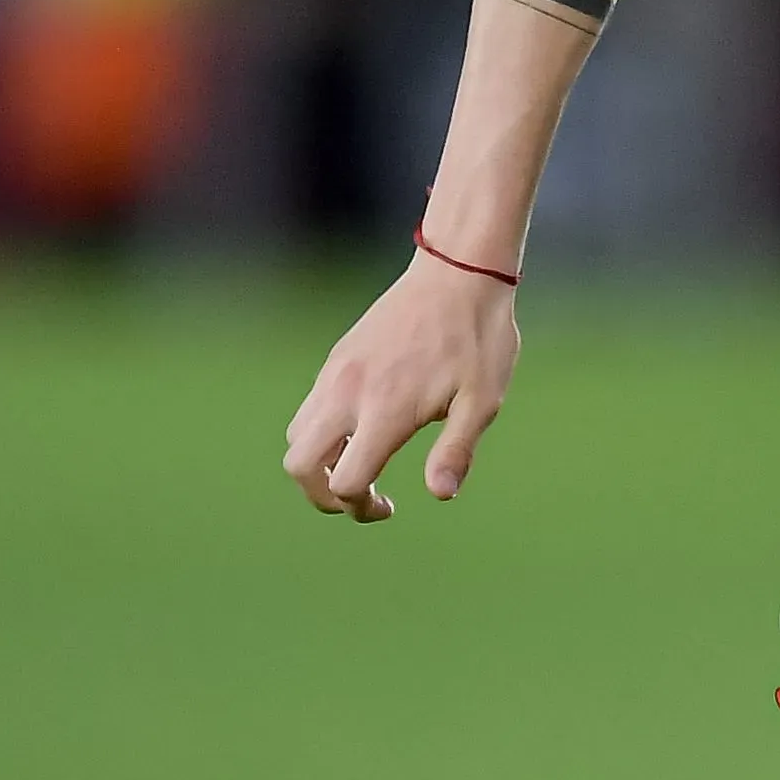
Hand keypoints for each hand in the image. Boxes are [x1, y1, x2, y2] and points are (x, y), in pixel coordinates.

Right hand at [282, 251, 521, 521]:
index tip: (389, 506)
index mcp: (385, 410)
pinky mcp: (337, 357)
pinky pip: (310, 406)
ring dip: (318, 461)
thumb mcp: (483, 399)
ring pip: (297, 435)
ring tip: (361, 463)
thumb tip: (440, 494)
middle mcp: (348, 393)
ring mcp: (337, 372)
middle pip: (299, 464)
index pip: (344, 481)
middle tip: (360, 496)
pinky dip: (321, 431)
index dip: (360, 508)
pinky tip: (364, 427)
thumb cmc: (478, 338)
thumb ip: (457, 449)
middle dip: (321, 494)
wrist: (458, 272)